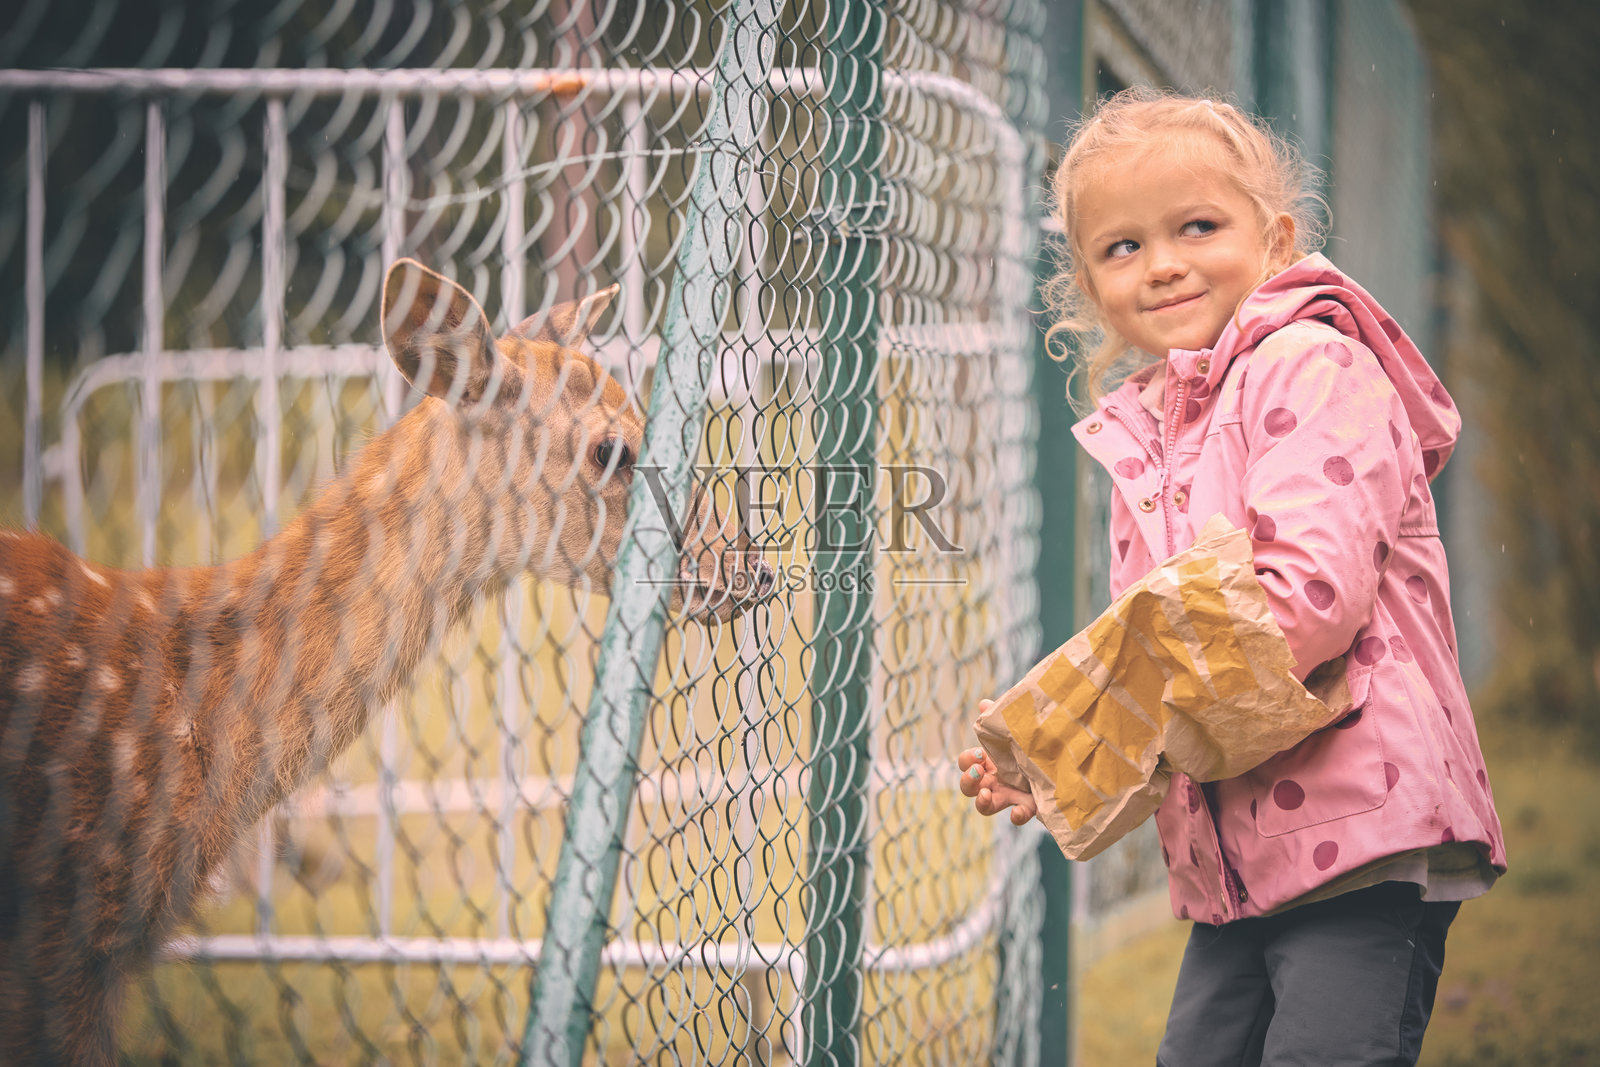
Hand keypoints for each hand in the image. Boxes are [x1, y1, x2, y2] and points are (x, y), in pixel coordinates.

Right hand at [959, 700, 1038, 825]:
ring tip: (986, 795)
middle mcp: (995, 781)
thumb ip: (1001, 719)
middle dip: (967, 781)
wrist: (1064, 759)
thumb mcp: (1018, 729)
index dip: (967, 760)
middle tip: (977, 772)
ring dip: (981, 802)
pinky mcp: (1028, 806)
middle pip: (968, 787)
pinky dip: (1016, 815)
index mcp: (989, 762)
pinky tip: (1017, 811)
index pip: (966, 763)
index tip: (979, 754)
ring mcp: (1009, 796)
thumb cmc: (1034, 742)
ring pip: (984, 806)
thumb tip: (984, 704)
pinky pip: (1017, 816)